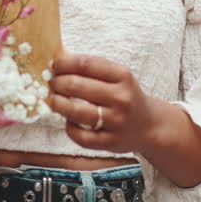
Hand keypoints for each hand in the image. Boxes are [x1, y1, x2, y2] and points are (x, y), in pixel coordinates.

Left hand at [48, 51, 166, 155]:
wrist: (149, 126)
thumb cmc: (126, 96)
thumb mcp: (117, 76)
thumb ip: (91, 67)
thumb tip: (58, 59)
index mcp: (122, 76)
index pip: (86, 64)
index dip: (63, 63)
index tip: (53, 64)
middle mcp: (121, 98)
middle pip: (77, 86)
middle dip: (57, 83)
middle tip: (51, 83)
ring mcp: (116, 121)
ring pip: (75, 111)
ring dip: (57, 103)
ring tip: (54, 100)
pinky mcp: (110, 142)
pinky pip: (80, 136)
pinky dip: (69, 127)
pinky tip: (69, 120)